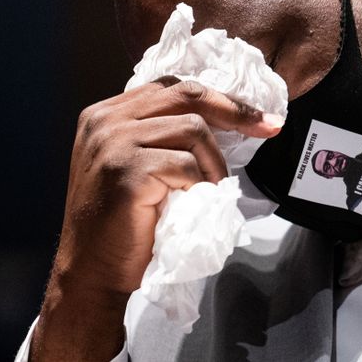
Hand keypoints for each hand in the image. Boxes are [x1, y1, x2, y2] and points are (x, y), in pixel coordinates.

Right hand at [31, 77, 281, 361]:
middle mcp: (105, 120)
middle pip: (187, 96)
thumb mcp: (138, 164)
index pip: (173, 87)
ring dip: (214, 162)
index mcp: (107, 114)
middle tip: (267, 128)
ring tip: (210, 189)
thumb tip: (227, 118)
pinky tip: (194, 201)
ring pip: (193, 129)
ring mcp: (113, 143)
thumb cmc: (123, 224)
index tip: (257, 116)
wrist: (93, 273)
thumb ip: (162, 134)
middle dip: (235, 111)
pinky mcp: (126, 170)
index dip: (219, 99)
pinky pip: (186, 165)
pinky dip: (201, 184)